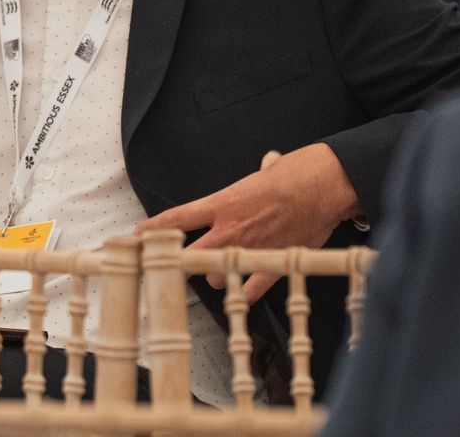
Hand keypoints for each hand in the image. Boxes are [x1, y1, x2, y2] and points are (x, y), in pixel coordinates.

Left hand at [136, 144, 360, 301]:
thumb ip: (259, 176)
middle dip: (181, 261)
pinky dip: (244, 294)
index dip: (153, 229)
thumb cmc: (295, 173)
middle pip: (188, 255)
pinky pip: (249, 290)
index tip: (138, 236)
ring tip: (222, 272)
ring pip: (216, 276)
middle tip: (176, 264)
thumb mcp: (266, 171)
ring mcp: (248, 249)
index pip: (176, 218)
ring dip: (216, 276)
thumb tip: (269, 164)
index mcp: (221, 203)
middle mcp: (229, 229)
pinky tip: (242, 295)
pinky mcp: (270, 264)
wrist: (321, 186)